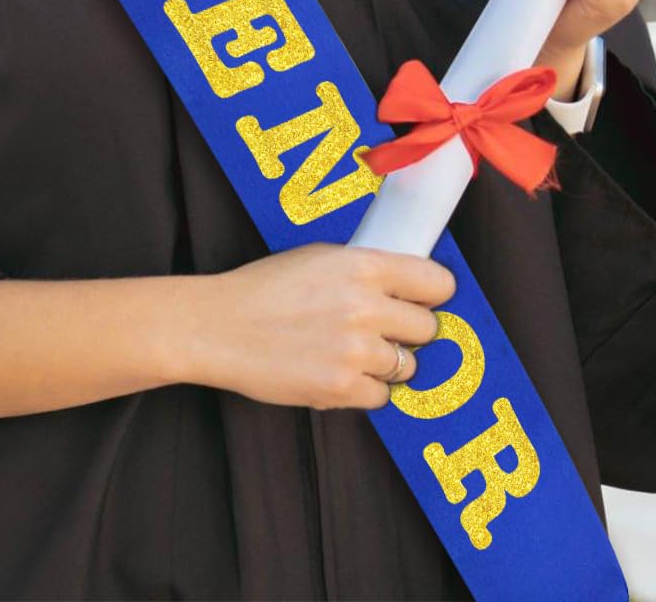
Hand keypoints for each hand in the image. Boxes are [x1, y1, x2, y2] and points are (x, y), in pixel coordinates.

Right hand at [194, 243, 455, 409]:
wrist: (218, 327)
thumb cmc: (262, 289)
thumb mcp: (315, 258)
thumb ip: (363, 270)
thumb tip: (405, 286)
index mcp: (361, 266)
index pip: (436, 283)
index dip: (431, 295)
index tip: (422, 301)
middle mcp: (365, 307)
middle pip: (428, 329)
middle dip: (407, 331)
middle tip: (379, 330)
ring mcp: (355, 350)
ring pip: (407, 366)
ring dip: (385, 363)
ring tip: (348, 351)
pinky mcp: (342, 387)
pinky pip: (381, 396)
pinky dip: (363, 389)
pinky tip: (335, 371)